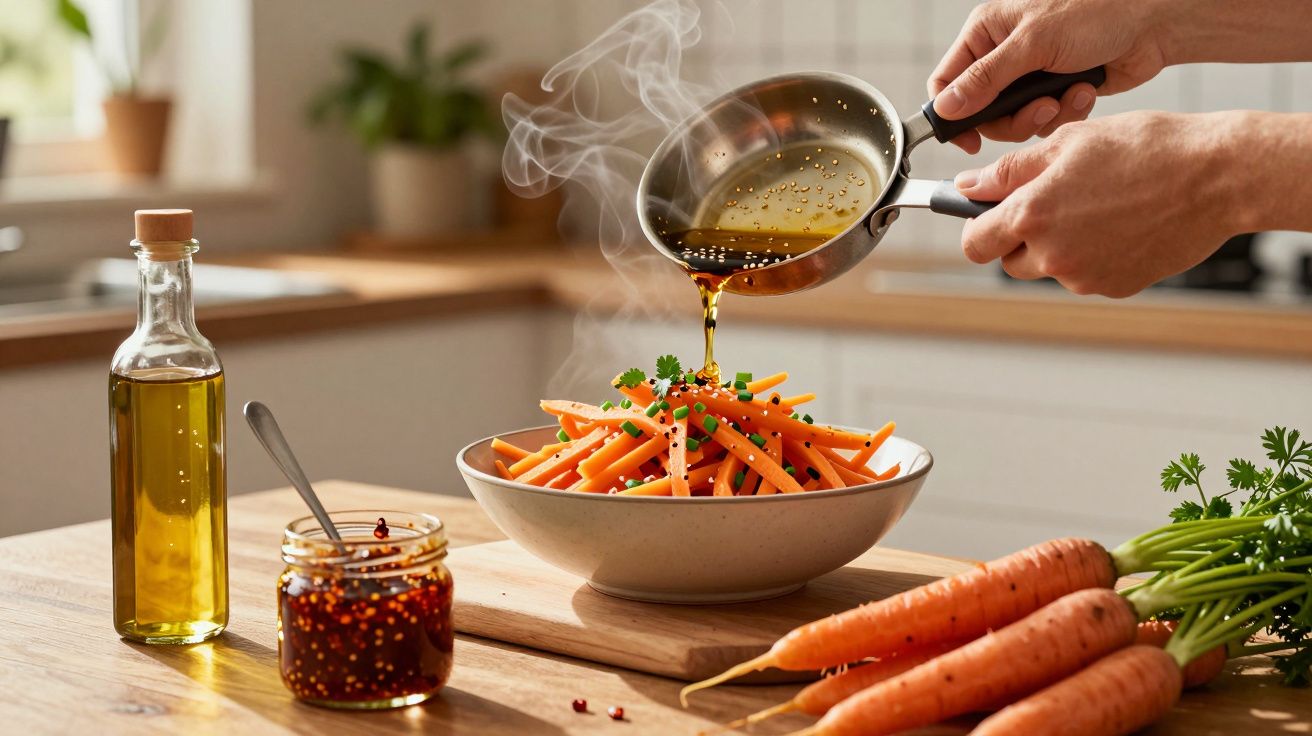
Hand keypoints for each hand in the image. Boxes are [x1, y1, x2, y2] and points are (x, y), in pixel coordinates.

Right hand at [928, 0, 1171, 152]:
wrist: (1151, 22)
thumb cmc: (1096, 13)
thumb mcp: (1032, 44)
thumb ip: (985, 79)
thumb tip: (945, 108)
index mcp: (986, 33)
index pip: (946, 82)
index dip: (952, 114)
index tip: (969, 139)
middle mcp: (1003, 55)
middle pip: (980, 112)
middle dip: (1010, 119)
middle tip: (1037, 110)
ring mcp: (1029, 75)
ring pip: (1012, 122)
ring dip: (1040, 117)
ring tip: (1063, 98)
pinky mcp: (1054, 92)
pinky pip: (1042, 122)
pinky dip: (1064, 113)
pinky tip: (1082, 91)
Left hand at [955, 111, 1244, 297]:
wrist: (1217, 177)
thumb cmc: (1146, 148)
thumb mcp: (1068, 142)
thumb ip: (1009, 171)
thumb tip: (966, 187)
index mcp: (1033, 214)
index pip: (974, 242)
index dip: (976, 227)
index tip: (986, 215)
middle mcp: (1053, 255)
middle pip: (1009, 260)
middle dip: (1020, 236)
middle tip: (1055, 200)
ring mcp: (1084, 277)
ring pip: (1049, 268)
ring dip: (1057, 246)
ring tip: (1097, 205)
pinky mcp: (1114, 286)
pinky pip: (1085, 275)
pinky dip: (1093, 254)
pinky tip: (1122, 221)